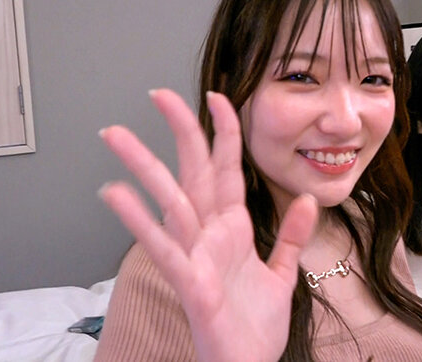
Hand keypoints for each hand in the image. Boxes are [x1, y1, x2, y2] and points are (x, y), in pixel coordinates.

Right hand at [98, 89, 317, 361]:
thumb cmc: (255, 326)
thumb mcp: (282, 273)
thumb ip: (292, 236)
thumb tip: (306, 198)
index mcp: (233, 230)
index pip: (226, 170)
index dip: (223, 133)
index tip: (218, 99)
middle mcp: (210, 236)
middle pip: (192, 173)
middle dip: (178, 132)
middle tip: (159, 94)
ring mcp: (196, 256)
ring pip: (169, 201)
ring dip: (143, 167)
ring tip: (115, 134)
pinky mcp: (190, 282)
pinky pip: (165, 247)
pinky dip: (139, 221)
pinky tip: (115, 194)